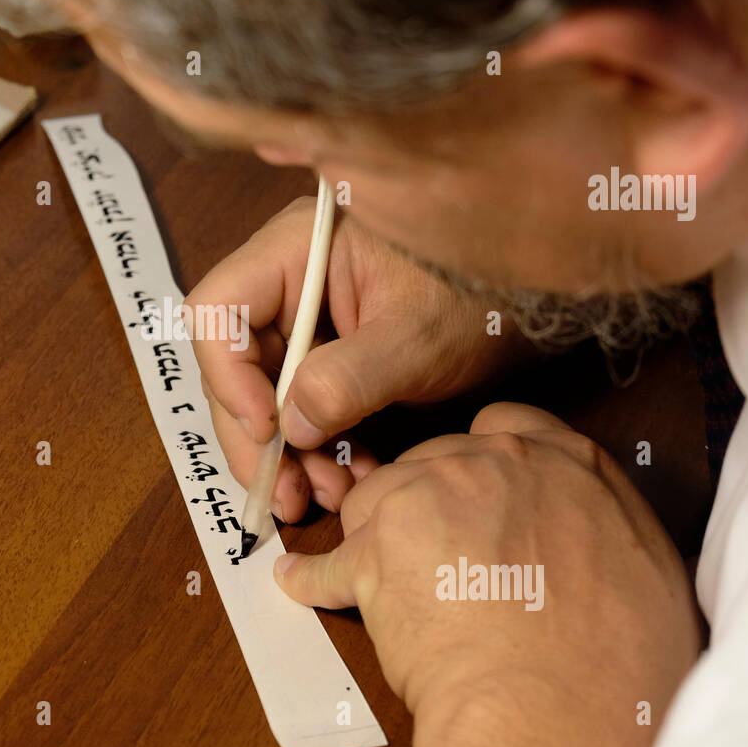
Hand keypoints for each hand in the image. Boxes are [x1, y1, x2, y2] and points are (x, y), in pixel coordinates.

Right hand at [186, 197, 526, 521]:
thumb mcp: (418, 339)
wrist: (530, 302)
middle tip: (284, 495)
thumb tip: (290, 426)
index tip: (268, 432)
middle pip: (233, 364)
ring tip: (328, 497)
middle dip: (258, 437)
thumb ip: (350, 378)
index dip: (229, 376)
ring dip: (290, 454)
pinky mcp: (325, 355)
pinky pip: (300, 407)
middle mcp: (287, 282)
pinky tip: (352, 480)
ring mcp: (304, 320)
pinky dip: (319, 449)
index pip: (218, 310)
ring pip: (264, 395)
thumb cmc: (480, 294)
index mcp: (297, 249)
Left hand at [273, 402, 702, 746]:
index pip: (503, 427)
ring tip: (382, 581)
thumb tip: (591, 529)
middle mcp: (491, 464)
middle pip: (431, 463)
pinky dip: (314, 580)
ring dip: (376, 537)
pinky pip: (326, 563)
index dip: (479, 460)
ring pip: (376, 501)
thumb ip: (606, 519)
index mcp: (564, 462)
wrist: (555, 706)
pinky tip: (302, 586)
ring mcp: (426, 499)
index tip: (471, 488)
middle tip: (434, 555)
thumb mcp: (649, 565)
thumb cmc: (616, 658)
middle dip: (426, 503)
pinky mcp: (373, 552)